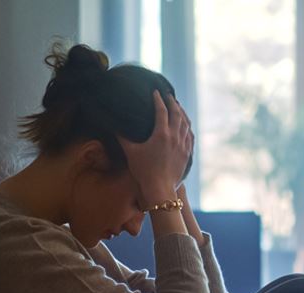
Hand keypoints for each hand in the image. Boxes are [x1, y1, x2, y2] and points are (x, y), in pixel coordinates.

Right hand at [120, 90, 193, 204]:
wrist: (160, 189)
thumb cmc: (144, 171)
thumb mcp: (131, 153)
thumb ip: (122, 138)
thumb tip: (113, 127)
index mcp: (161, 134)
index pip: (161, 111)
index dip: (158, 100)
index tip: (155, 92)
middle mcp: (175, 137)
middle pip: (177, 114)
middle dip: (172, 103)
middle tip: (168, 95)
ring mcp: (183, 145)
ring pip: (186, 124)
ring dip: (182, 113)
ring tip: (178, 107)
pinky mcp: (187, 154)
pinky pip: (190, 136)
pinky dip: (188, 127)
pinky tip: (186, 126)